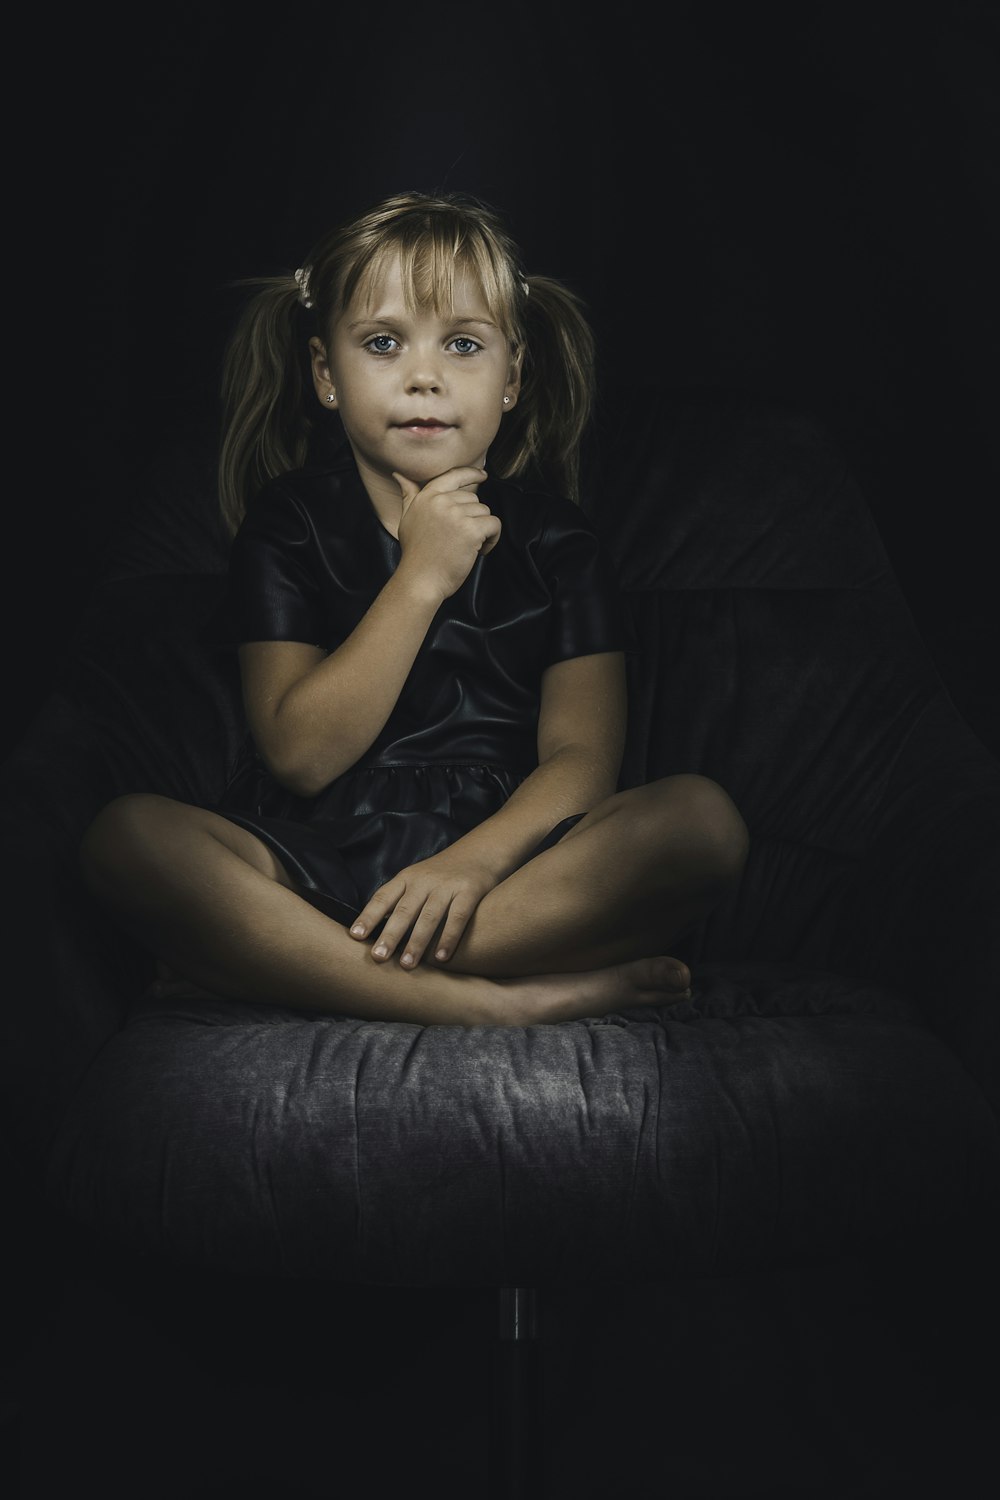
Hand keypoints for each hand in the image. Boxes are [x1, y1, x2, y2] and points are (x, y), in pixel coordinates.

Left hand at [349, 848, 499, 968]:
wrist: (479, 852)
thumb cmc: (441, 875)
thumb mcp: (417, 880)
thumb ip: (399, 901)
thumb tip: (372, 930)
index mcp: (406, 878)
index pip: (383, 897)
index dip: (369, 916)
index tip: (355, 936)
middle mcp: (424, 880)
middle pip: (404, 910)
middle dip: (390, 935)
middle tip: (378, 957)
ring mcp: (447, 885)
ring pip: (429, 916)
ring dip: (417, 942)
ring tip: (407, 965)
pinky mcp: (469, 891)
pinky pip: (458, 917)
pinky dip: (449, 937)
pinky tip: (441, 957)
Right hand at [394, 468, 500, 602]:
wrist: (420, 580)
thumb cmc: (415, 554)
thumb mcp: (407, 519)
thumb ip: (408, 495)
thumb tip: (399, 475)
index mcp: (427, 496)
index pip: (454, 475)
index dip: (471, 474)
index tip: (482, 476)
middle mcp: (441, 501)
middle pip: (473, 498)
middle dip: (472, 518)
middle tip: (461, 539)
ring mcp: (456, 515)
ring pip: (484, 512)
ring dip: (482, 530)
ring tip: (468, 546)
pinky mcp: (471, 530)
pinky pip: (494, 524)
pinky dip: (493, 539)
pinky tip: (481, 550)